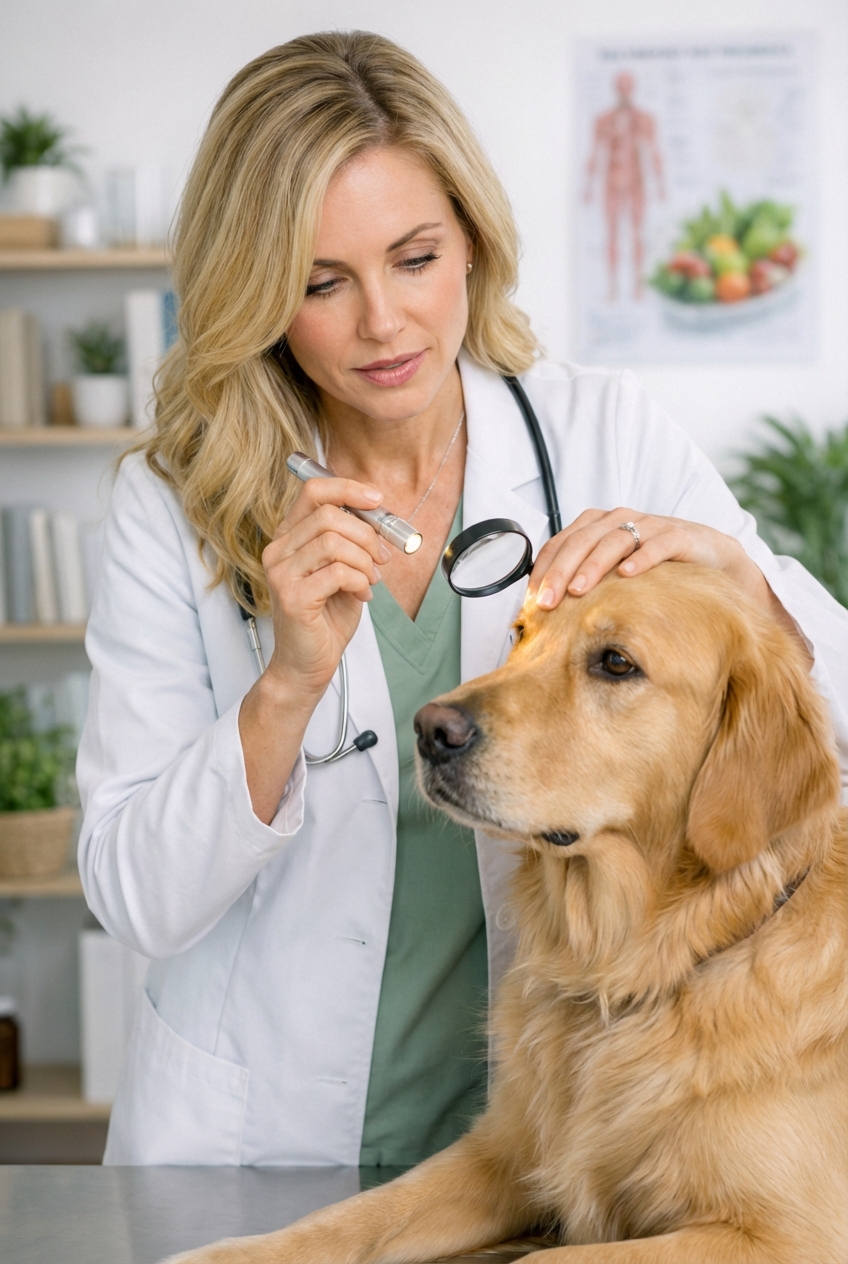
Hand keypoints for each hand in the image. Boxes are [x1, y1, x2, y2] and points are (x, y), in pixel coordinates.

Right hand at [261, 475, 389, 701]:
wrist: (306, 665)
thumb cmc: (325, 619)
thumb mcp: (343, 571)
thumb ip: (353, 543)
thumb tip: (379, 517)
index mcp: (289, 538)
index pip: (313, 492)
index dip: (348, 488)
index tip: (377, 499)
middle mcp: (278, 551)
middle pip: (328, 515)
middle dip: (366, 534)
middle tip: (382, 557)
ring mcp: (281, 574)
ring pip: (334, 542)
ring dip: (364, 561)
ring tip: (371, 580)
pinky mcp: (292, 596)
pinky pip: (338, 572)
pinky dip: (360, 581)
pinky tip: (361, 595)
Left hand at [529, 508, 761, 609]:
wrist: (711, 559)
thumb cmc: (656, 569)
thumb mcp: (615, 573)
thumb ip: (585, 581)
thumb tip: (547, 609)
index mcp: (598, 525)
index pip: (562, 542)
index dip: (544, 569)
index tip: (532, 598)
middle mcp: (620, 520)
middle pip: (581, 541)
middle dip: (560, 572)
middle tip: (547, 601)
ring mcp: (649, 525)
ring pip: (613, 541)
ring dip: (592, 566)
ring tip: (579, 591)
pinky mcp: (678, 535)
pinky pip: (657, 544)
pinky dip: (641, 558)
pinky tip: (627, 575)